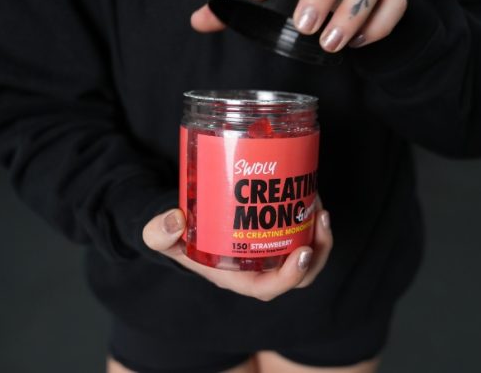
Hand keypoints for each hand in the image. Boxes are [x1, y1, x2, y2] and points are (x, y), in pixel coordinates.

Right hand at [142, 199, 332, 301]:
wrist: (184, 221)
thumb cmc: (177, 235)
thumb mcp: (160, 235)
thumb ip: (159, 233)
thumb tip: (175, 220)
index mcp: (238, 277)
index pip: (270, 287)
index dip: (291, 276)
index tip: (304, 253)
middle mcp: (260, 269)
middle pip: (301, 274)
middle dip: (319, 250)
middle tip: (320, 216)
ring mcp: (272, 253)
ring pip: (309, 254)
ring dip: (321, 233)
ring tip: (318, 203)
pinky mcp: (277, 234)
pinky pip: (304, 235)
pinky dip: (312, 219)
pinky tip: (311, 193)